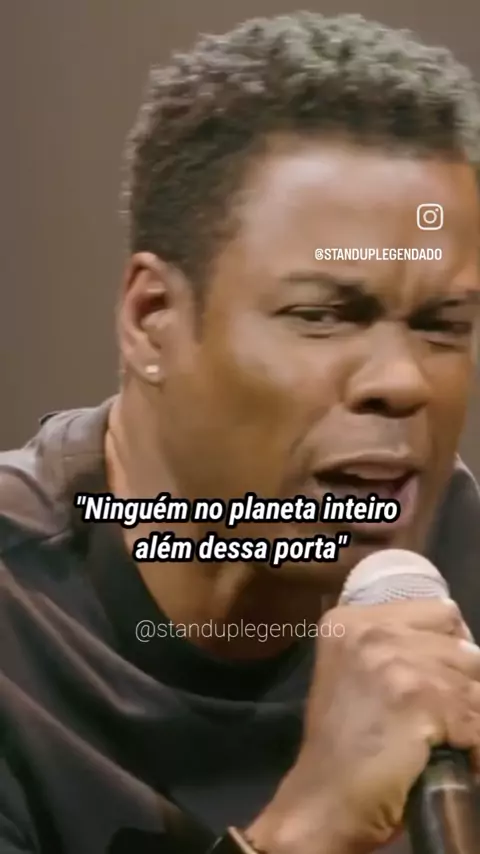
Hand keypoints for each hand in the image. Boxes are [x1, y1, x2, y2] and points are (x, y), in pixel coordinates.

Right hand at [246, 599, 479, 853]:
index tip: (444, 682)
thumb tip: (466, 648)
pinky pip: (476, 719)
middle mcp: (372, 631)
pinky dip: (475, 746)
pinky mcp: (418, 698)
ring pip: (474, 684)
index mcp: (352, 620)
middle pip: (462, 647)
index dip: (451, 648)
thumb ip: (397, 647)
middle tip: (448, 719)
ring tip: (452, 740)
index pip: (439, 612)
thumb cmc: (343, 744)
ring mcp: (394, 662)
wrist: (322, 800)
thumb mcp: (357, 673)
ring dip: (471, 718)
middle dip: (464, 686)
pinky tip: (457, 757)